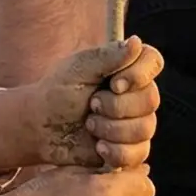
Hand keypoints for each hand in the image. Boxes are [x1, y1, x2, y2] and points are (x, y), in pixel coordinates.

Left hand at [0, 36, 162, 170]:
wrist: (41, 128)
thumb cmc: (58, 92)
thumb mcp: (79, 68)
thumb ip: (108, 56)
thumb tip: (137, 41)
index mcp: (127, 68)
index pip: (153, 62)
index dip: (140, 75)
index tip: (115, 84)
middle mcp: (137, 94)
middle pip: (151, 100)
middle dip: (116, 106)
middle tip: (91, 105)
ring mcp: (136, 123)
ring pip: (145, 129)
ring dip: (111, 129)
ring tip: (89, 125)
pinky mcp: (131, 150)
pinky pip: (139, 153)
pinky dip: (115, 151)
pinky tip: (97, 146)